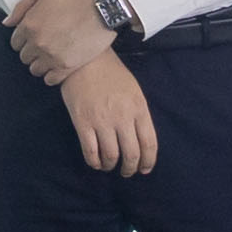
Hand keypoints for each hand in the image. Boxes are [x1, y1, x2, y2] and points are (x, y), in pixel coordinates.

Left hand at [10, 0, 108, 82]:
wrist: (103, 7)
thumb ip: (21, 8)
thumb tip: (7, 23)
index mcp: (29, 25)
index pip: (15, 43)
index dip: (24, 40)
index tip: (34, 37)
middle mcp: (37, 43)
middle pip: (25, 57)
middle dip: (32, 51)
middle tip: (45, 45)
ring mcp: (51, 56)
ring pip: (35, 69)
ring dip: (41, 64)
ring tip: (52, 56)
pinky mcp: (67, 66)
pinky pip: (50, 79)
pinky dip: (52, 75)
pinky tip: (58, 66)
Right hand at [57, 53, 156, 175]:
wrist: (85, 59)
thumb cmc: (111, 73)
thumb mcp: (134, 90)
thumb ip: (138, 113)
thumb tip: (138, 137)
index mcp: (139, 108)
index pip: (149, 143)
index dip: (148, 161)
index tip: (145, 169)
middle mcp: (123, 118)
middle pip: (131, 153)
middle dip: (131, 168)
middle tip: (127, 172)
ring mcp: (102, 121)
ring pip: (111, 155)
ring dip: (111, 166)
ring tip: (110, 166)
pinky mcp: (83, 123)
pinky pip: (90, 151)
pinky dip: (94, 162)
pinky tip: (96, 163)